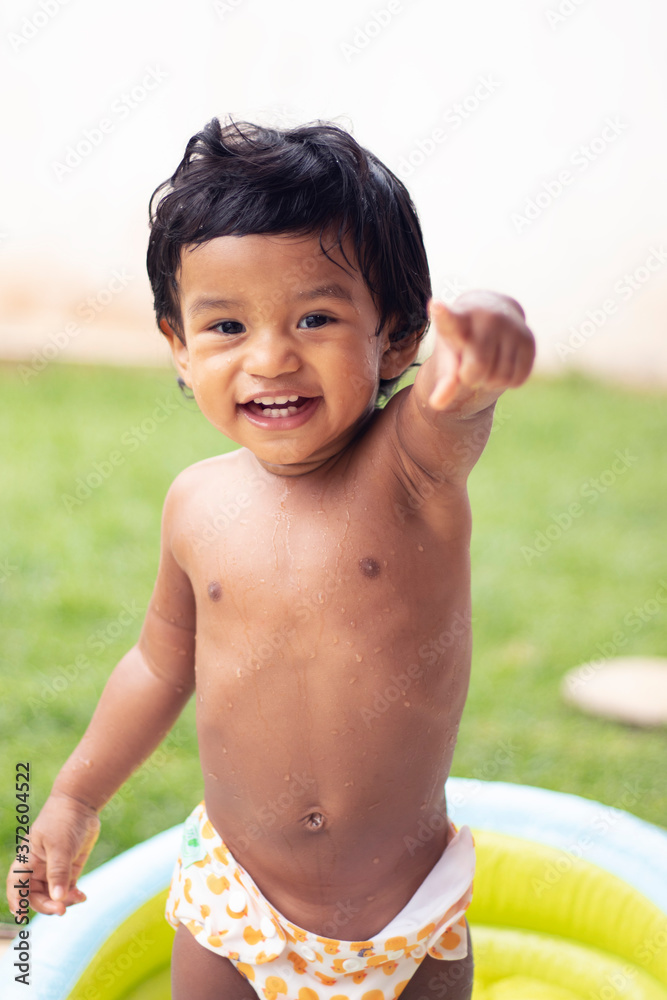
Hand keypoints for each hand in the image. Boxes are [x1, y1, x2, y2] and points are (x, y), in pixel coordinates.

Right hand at [6, 792, 99, 915]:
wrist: (82, 804)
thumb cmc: (63, 820)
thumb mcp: (60, 846)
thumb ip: (59, 872)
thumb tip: (58, 898)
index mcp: (28, 860)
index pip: (16, 885)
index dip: (16, 900)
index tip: (21, 915)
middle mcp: (38, 868)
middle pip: (36, 895)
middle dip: (47, 905)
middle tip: (62, 909)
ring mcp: (54, 869)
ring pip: (53, 895)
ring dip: (63, 902)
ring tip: (78, 898)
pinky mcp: (69, 869)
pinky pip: (67, 889)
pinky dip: (73, 896)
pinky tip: (82, 897)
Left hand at [427, 292, 534, 410]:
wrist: (492, 312)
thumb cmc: (462, 340)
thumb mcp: (449, 355)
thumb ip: (444, 379)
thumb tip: (437, 405)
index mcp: (458, 320)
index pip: (450, 320)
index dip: (443, 315)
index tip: (436, 307)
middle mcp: (486, 318)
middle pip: (478, 369)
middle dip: (472, 377)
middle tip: (470, 365)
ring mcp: (510, 326)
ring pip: (500, 377)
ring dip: (491, 381)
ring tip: (487, 362)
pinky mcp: (528, 339)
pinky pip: (517, 379)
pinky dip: (508, 381)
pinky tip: (502, 364)